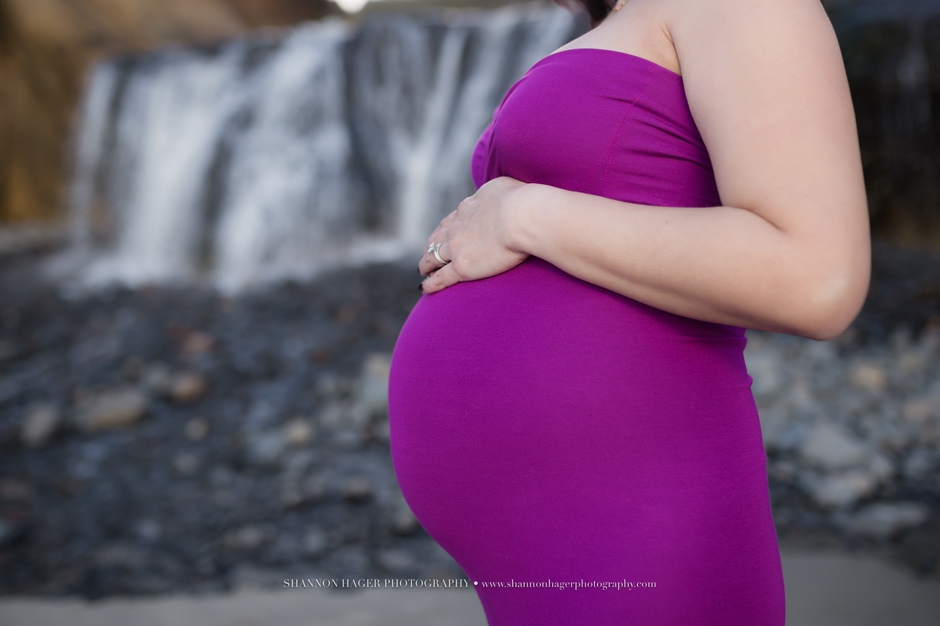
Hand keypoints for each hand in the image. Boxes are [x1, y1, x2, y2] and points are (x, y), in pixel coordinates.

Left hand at [419, 176, 530, 292]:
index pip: (451, 221)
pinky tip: (425, 288)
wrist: (520, 217)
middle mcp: (457, 228)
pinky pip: (441, 277)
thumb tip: (493, 197)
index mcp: (467, 209)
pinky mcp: (462, 267)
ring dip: (427, 264)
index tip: (442, 235)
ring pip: (434, 258)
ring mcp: (457, 248)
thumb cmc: (519, 200)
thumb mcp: (500, 187)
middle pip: (438, 239)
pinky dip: (431, 284)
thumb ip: (492, 195)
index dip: (445, 230)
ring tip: (424, 271)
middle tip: (427, 254)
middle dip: (431, 246)